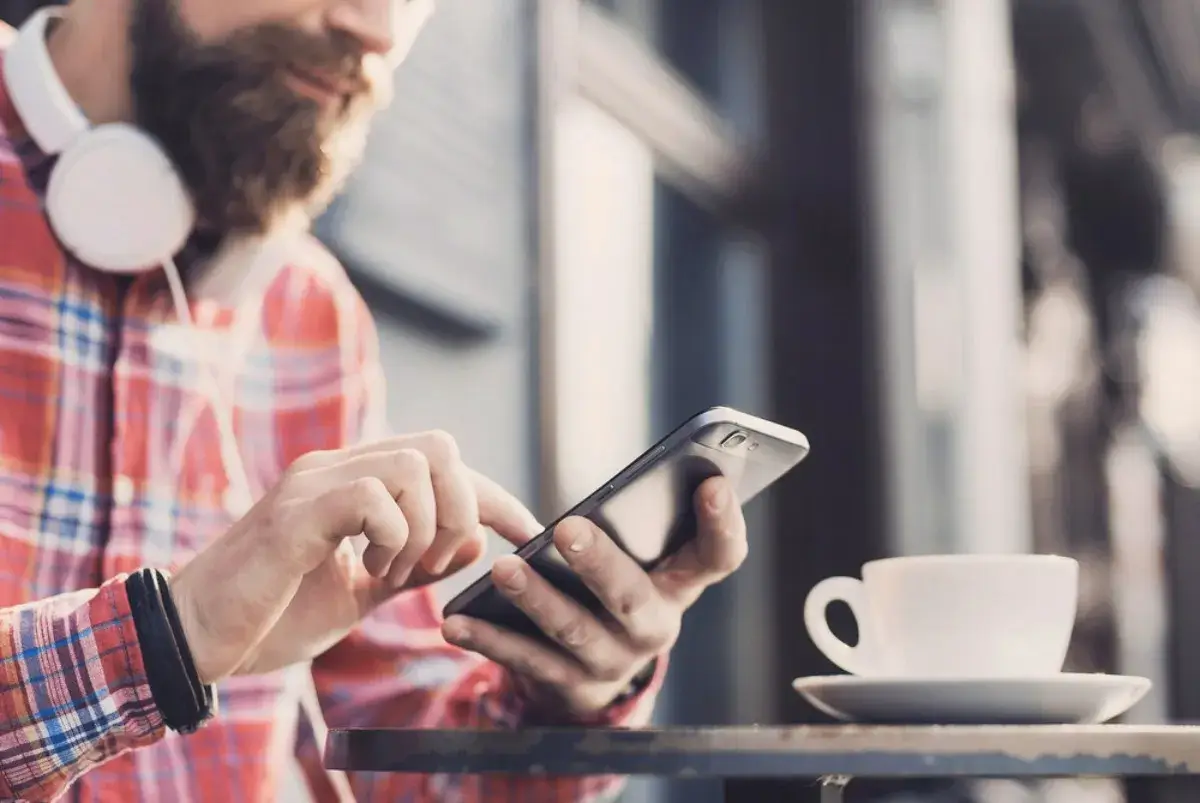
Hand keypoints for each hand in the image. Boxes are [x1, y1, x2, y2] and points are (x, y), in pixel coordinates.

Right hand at [169, 431, 540, 683]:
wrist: (192, 636)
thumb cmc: (273, 613)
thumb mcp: (362, 591)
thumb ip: (415, 563)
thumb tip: (475, 539)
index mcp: (353, 482)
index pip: (442, 464)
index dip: (494, 494)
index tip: (530, 530)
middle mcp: (335, 467)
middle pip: (439, 447)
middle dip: (463, 508)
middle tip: (438, 563)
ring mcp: (313, 483)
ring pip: (415, 463)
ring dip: (427, 528)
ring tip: (397, 573)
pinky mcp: (294, 513)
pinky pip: (374, 497)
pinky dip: (393, 538)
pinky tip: (371, 572)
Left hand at [442, 476, 746, 715]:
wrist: (596, 671)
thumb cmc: (619, 581)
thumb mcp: (642, 557)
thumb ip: (643, 520)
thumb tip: (637, 470)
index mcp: (681, 584)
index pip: (720, 556)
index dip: (722, 523)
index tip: (713, 484)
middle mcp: (654, 626)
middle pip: (632, 597)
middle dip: (600, 564)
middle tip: (567, 528)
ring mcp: (612, 660)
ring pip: (574, 631)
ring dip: (536, 599)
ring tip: (502, 570)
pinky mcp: (568, 684)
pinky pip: (524, 660)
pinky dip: (488, 638)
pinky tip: (456, 622)